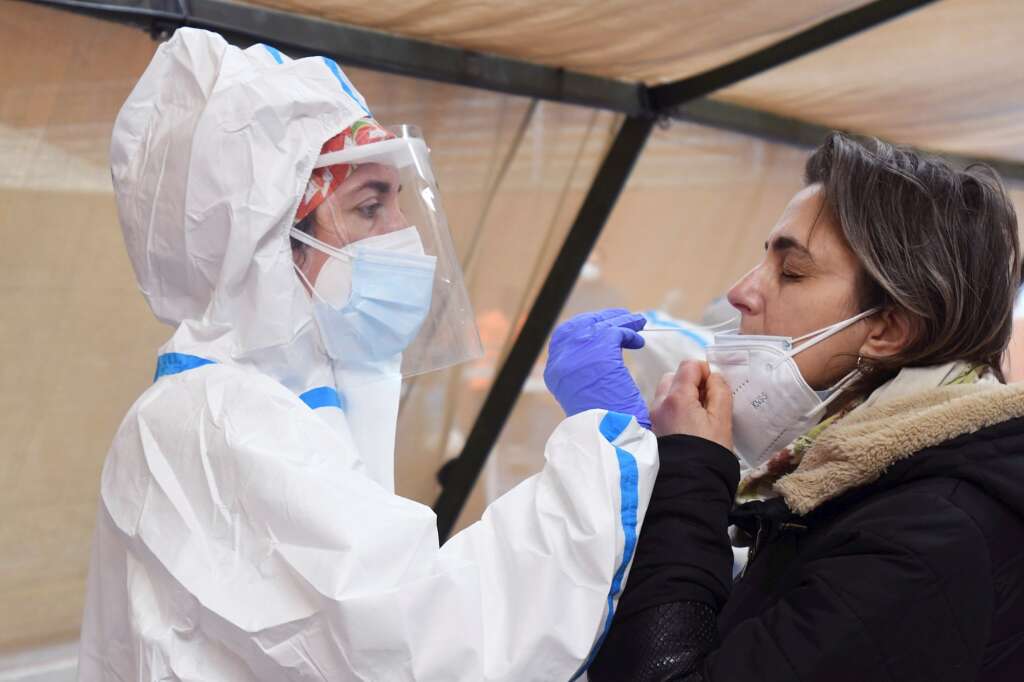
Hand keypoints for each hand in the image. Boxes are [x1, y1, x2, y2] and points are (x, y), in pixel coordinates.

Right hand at [544, 308, 649, 427]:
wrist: (612, 435)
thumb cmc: (604, 423)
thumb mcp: (583, 395)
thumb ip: (583, 374)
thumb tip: (594, 355)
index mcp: (555, 372)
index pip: (563, 336)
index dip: (583, 326)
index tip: (602, 324)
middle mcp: (562, 361)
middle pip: (581, 326)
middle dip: (603, 319)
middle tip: (624, 318)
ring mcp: (579, 354)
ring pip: (601, 326)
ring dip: (621, 322)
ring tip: (638, 323)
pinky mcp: (601, 351)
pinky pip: (616, 332)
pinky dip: (629, 332)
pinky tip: (638, 341)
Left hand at [651, 360, 732, 449]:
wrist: (689, 481)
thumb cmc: (709, 449)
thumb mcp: (722, 419)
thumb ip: (719, 391)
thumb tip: (713, 377)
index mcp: (677, 397)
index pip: (688, 366)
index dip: (704, 371)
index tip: (714, 387)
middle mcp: (660, 402)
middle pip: (673, 376)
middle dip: (691, 382)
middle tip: (707, 400)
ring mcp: (654, 415)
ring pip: (667, 391)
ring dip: (682, 394)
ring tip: (699, 412)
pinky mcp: (653, 427)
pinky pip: (664, 406)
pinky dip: (675, 406)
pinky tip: (689, 422)